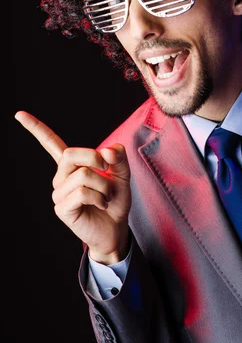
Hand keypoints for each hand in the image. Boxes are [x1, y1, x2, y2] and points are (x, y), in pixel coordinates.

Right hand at [14, 111, 131, 263]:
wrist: (116, 228)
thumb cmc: (115, 201)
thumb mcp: (122, 174)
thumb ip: (118, 157)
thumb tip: (108, 150)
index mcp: (72, 165)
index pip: (50, 143)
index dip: (36, 128)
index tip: (18, 114)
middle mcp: (61, 177)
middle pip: (72, 154)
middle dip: (97, 159)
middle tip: (107, 172)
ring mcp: (59, 193)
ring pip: (83, 174)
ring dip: (104, 185)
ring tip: (105, 197)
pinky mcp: (62, 208)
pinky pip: (83, 192)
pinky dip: (100, 197)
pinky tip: (101, 205)